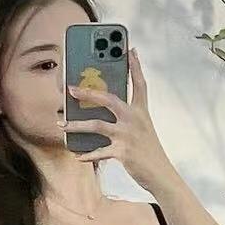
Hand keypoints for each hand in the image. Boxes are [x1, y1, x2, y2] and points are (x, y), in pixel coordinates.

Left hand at [60, 48, 177, 195]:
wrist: (161, 175)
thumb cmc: (150, 152)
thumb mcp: (144, 130)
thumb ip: (128, 118)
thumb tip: (107, 112)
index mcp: (141, 112)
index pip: (140, 84)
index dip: (135, 66)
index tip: (131, 50)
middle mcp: (135, 119)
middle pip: (108, 98)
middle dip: (87, 92)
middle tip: (71, 88)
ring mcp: (128, 135)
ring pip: (97, 124)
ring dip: (76, 125)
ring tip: (62, 125)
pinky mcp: (123, 152)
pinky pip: (99, 152)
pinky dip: (87, 154)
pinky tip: (77, 155)